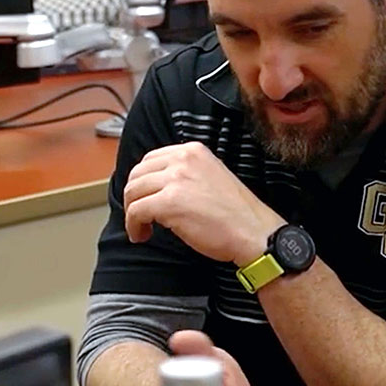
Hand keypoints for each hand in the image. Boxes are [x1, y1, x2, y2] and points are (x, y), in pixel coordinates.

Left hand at [123, 142, 283, 264]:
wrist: (252, 232)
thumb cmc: (235, 213)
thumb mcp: (210, 176)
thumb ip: (185, 174)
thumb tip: (156, 186)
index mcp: (193, 151)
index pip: (150, 159)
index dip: (142, 182)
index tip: (144, 197)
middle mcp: (182, 159)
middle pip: (137, 174)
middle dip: (134, 197)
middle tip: (140, 216)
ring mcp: (175, 179)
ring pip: (133, 192)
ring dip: (132, 213)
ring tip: (142, 228)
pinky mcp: (169, 203)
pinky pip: (136, 211)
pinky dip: (133, 225)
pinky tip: (142, 235)